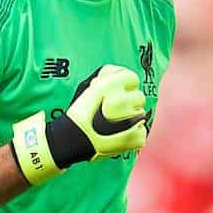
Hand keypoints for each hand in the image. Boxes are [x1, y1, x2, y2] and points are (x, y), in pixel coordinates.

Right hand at [11, 65, 146, 185]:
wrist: (70, 141)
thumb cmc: (78, 114)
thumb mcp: (87, 87)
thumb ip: (106, 76)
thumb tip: (117, 71)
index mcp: (109, 87)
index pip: (133, 78)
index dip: (126, 85)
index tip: (120, 92)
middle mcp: (120, 101)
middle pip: (139, 97)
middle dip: (130, 102)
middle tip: (115, 111)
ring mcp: (129, 122)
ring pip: (141, 114)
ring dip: (132, 118)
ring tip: (115, 124)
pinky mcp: (134, 139)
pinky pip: (141, 132)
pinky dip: (134, 134)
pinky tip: (120, 135)